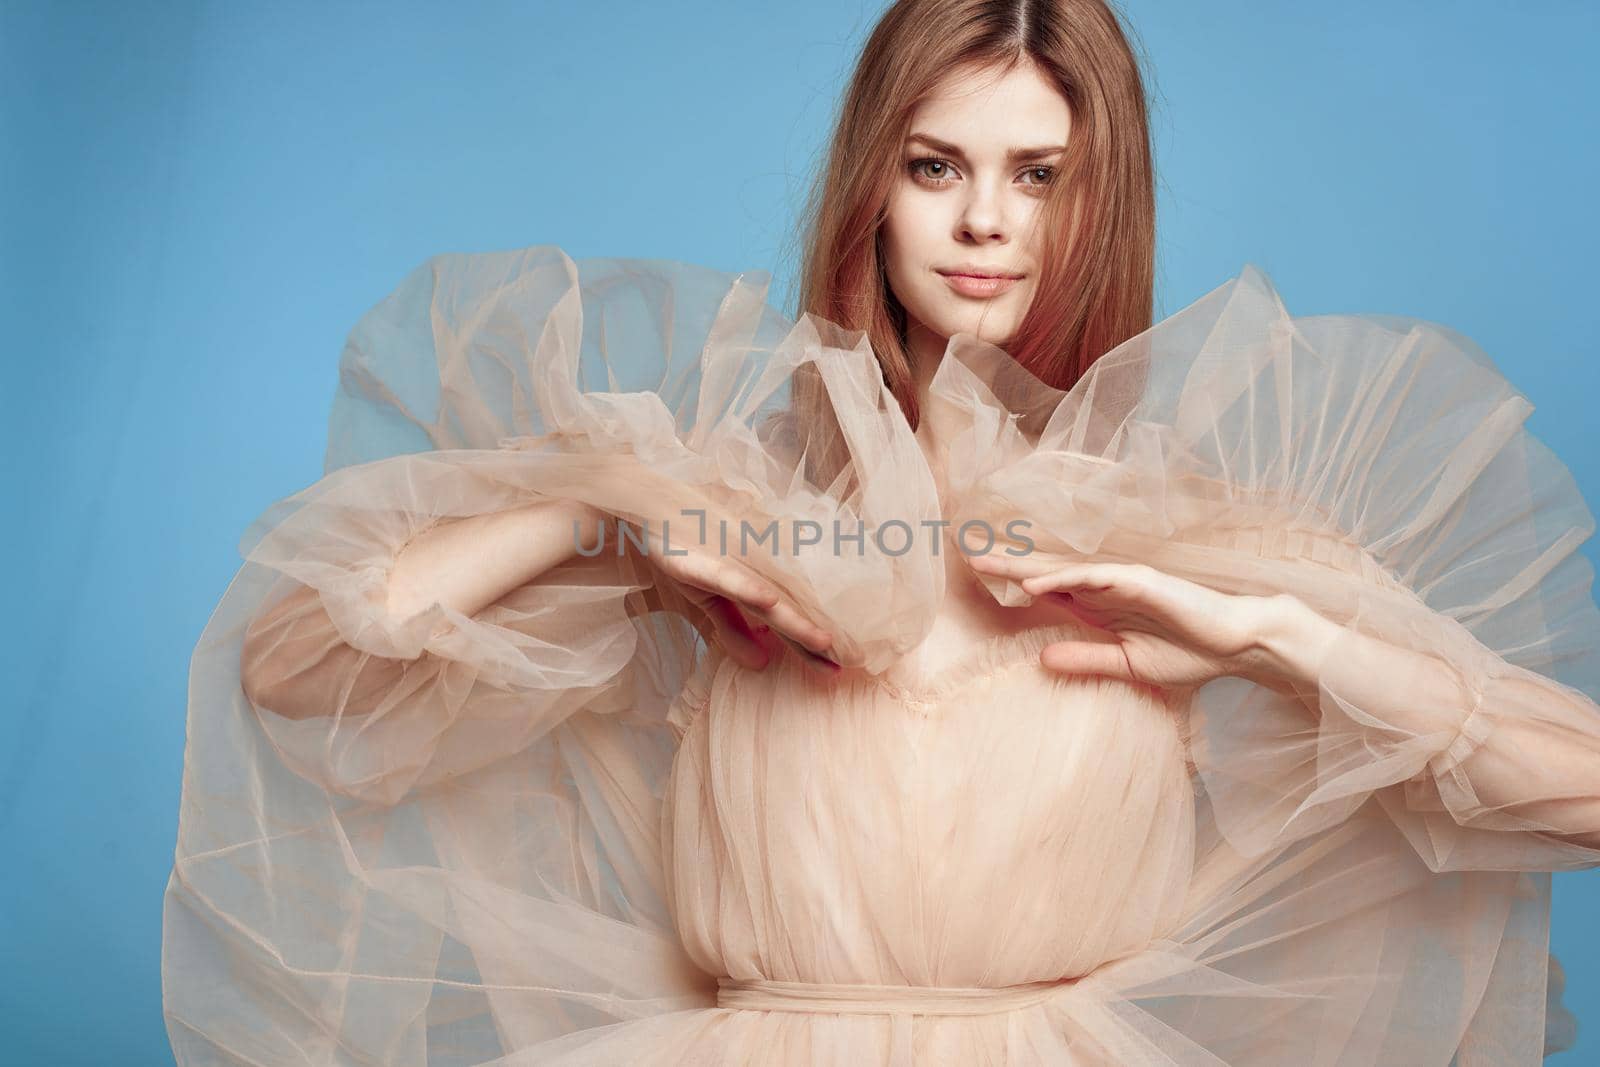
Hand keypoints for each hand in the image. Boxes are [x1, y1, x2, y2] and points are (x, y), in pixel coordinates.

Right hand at [620, 513, 839, 674]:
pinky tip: (767, 601)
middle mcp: (750, 572)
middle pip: (788, 611)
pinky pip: (727, 577)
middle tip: (851, 661)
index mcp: (754, 582)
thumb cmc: (684, 552)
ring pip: (767, 596)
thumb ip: (733, 632)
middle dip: (817, 637)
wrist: (644, 510)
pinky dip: (746, 588)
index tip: (844, 668)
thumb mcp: (708, 602)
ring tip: (822, 641)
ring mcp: (728, 563)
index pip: (789, 619)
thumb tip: (761, 665)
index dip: (813, 644)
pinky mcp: (700, 561)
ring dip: (794, 618)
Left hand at [967, 553, 1295, 693]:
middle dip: (1007, 564)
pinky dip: (1066, 578)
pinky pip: (1096, 577)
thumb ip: (1086, 660)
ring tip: (988, 562)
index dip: (1012, 584)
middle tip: (966, 555)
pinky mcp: (1141, 582)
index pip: (1047, 592)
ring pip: (1064, 569)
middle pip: (1046, 574)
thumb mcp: (1127, 666)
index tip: (977, 581)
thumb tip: (1042, 659)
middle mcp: (1105, 589)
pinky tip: (1037, 584)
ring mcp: (1122, 582)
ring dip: (1025, 565)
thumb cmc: (1189, 654)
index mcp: (1100, 608)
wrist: (1236, 646)